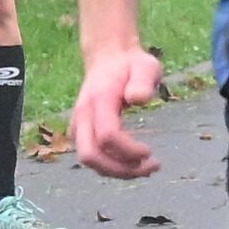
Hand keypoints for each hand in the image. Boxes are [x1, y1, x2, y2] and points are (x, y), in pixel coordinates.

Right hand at [70, 43, 166, 178]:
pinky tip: (133, 163)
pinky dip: (111, 166)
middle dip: (120, 169)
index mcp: (99, 99)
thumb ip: (143, 81)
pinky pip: (91, 156)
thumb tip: (137, 100)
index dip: (128, 150)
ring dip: (117, 171)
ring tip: (146, 168)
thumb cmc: (131, 65)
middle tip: (149, 167)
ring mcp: (78, 124)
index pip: (107, 135)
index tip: (150, 152)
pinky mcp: (80, 131)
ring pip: (89, 160)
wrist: (107, 58)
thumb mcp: (145, 66)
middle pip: (90, 155)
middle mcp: (83, 114)